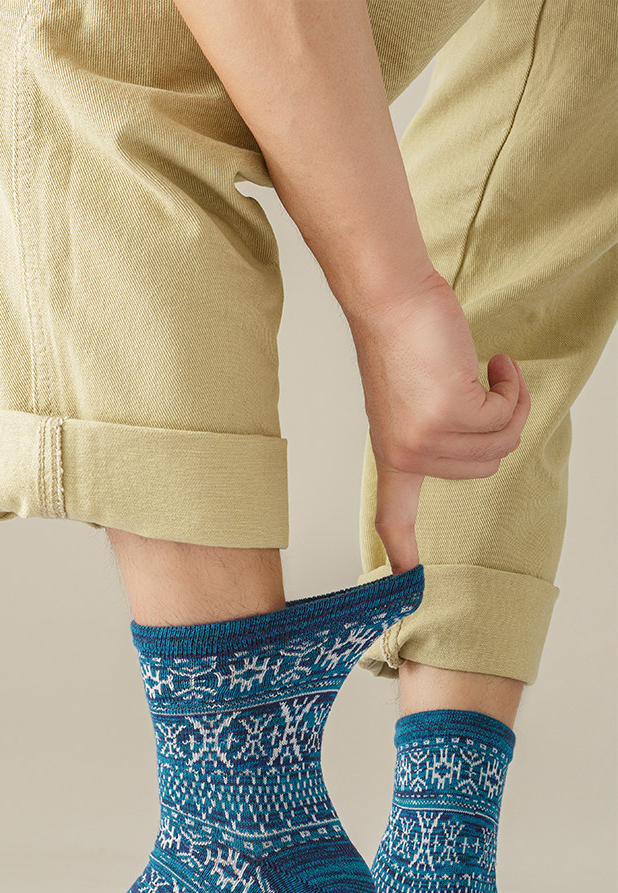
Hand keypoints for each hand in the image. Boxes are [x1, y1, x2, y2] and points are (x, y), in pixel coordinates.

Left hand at [345, 269, 529, 574]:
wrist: (392, 300)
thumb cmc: (403, 341)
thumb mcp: (413, 400)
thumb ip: (435, 432)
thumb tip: (471, 449)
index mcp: (392, 455)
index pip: (392, 516)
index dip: (402, 550)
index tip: (406, 582)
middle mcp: (406, 454)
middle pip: (484, 466)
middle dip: (500, 424)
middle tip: (487, 385)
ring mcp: (427, 437)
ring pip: (500, 441)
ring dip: (509, 402)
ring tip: (490, 370)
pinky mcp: (451, 412)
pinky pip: (506, 414)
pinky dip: (511, 385)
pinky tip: (494, 362)